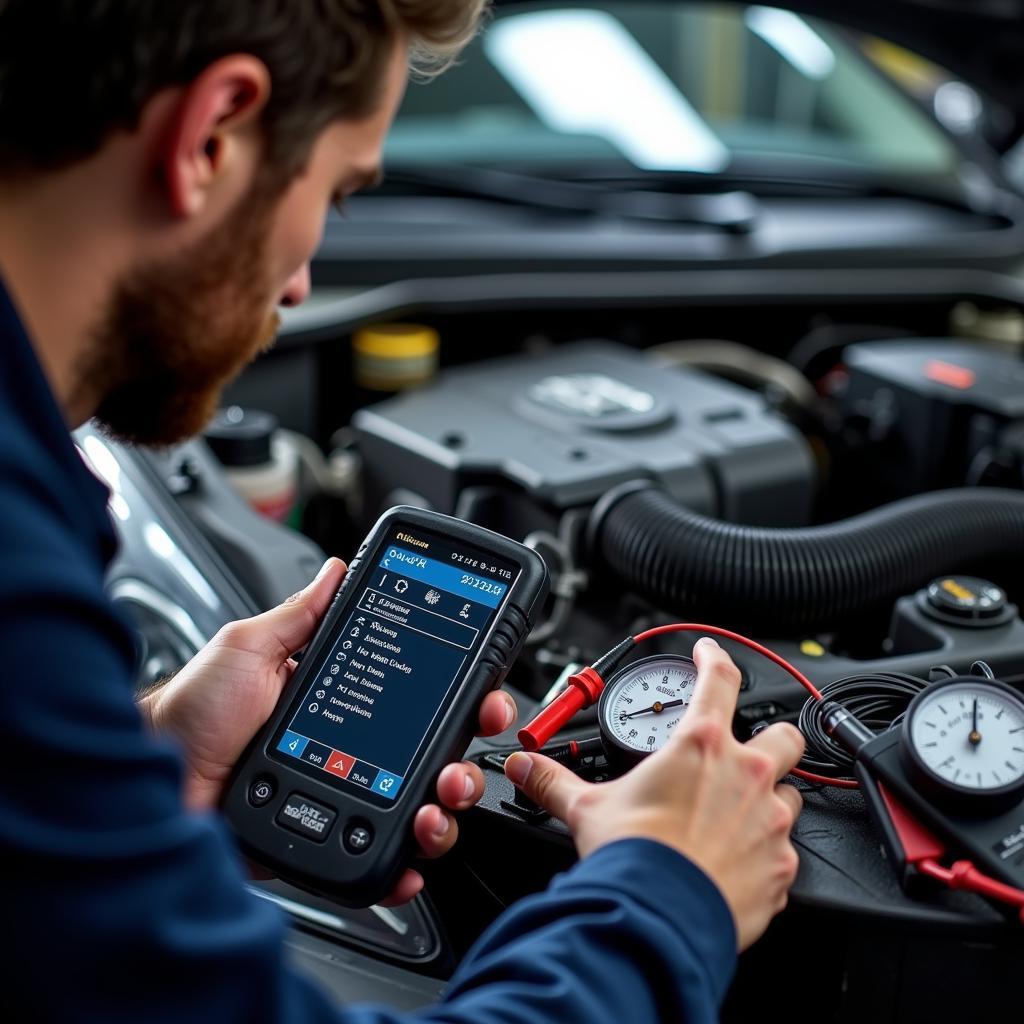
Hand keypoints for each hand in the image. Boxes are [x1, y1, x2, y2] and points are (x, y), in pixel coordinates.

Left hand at [139, 558, 517, 905]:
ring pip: (417, 810)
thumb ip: (299, 615)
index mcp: (340, 699)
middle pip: (431, 759)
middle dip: (464, 763)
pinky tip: (409, 856)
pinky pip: (378, 856)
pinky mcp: (324, 839)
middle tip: (460, 762)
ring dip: (443, 812)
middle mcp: (350, 748)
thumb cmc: (192, 712)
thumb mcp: (249, 647)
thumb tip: (335, 571)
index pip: (417, 698)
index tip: (483, 695)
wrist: (151, 779)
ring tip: (435, 804)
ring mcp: (342, 794)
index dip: (459, 698)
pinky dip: (404, 863)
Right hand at [504, 637, 803, 950]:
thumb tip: (525, 766)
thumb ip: (555, 781)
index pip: (719, 680)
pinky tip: (736, 862)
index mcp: (702, 746)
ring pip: (790, 795)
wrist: (660, 918)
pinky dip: (765, 853)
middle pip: (783, 735)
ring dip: (770, 799)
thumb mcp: (588, 808)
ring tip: (736, 816)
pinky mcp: (781, 867)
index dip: (714, 657)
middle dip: (771, 737)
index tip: (709, 653)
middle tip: (743, 751)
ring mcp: (770, 821)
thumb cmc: (633, 857)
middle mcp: (746, 775)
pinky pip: (784, 852)